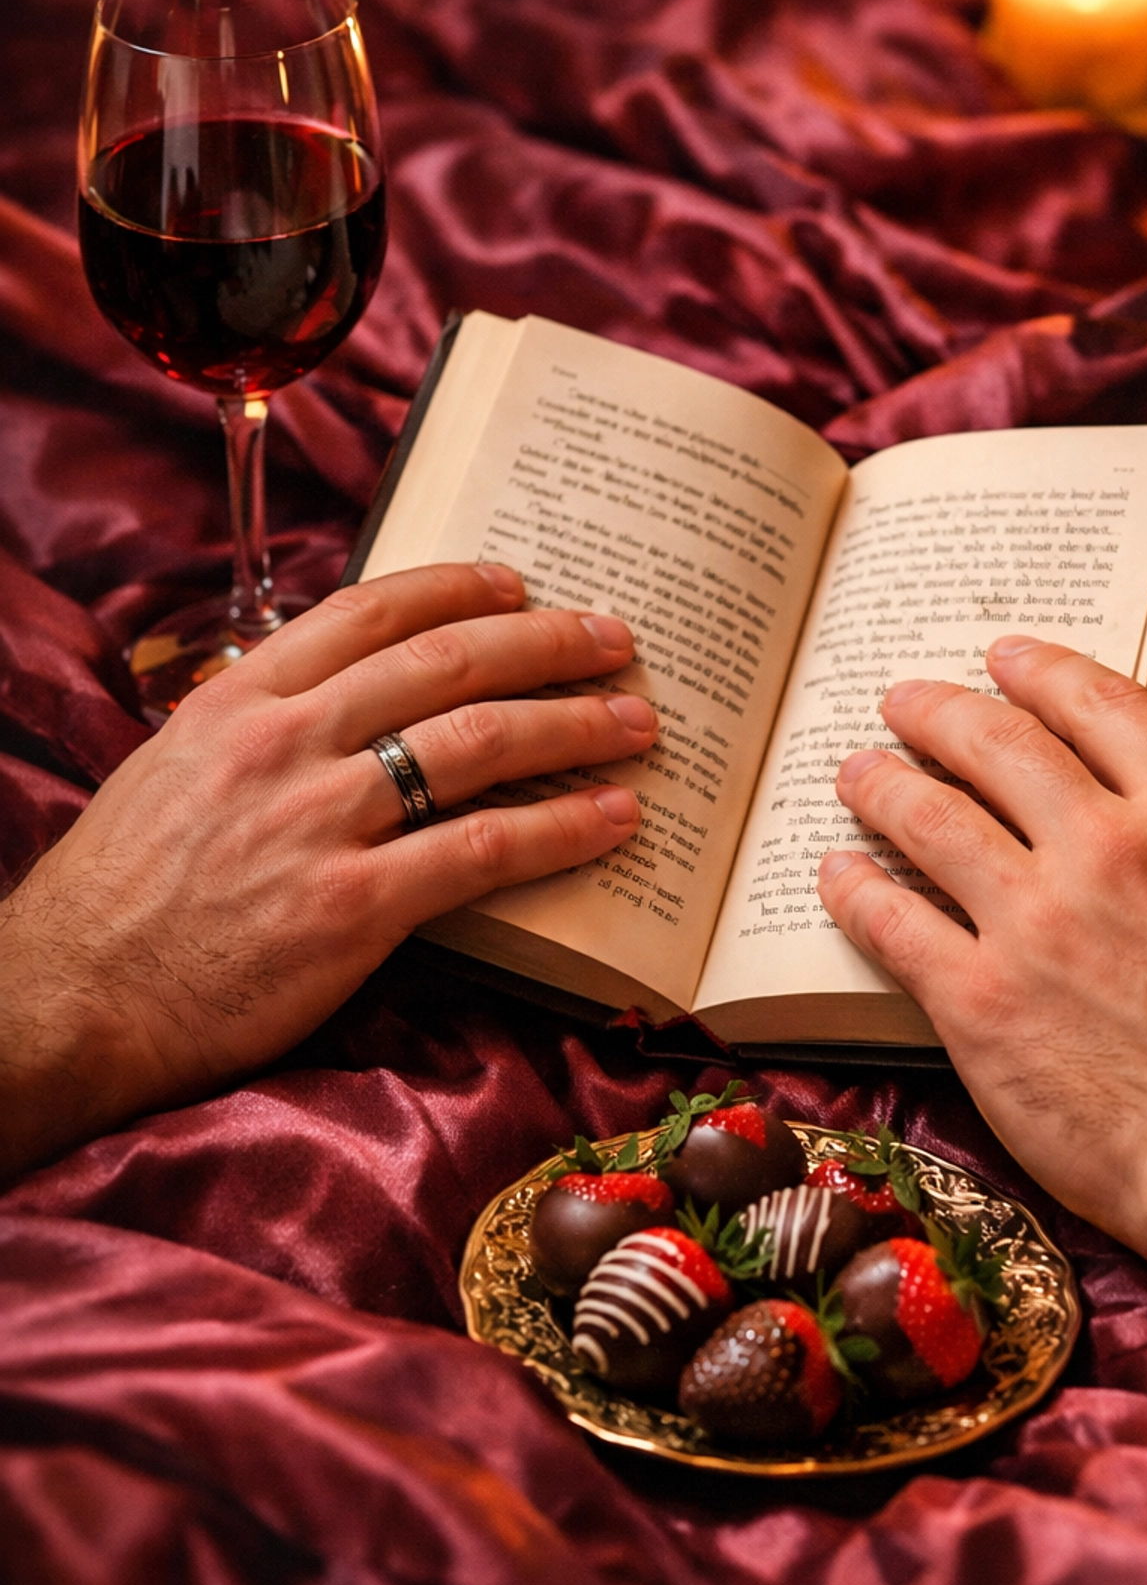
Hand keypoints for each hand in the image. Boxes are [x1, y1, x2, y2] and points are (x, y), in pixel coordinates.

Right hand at [0, 562, 653, 1177]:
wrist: (70, 1001)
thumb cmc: (118, 900)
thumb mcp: (173, 775)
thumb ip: (256, 735)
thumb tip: (343, 715)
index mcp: (238, 701)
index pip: (365, 612)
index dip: (454, 589)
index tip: (514, 584)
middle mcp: (285, 742)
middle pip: (445, 662)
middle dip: (545, 643)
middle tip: (613, 639)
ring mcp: (321, 821)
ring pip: (479, 741)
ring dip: (574, 725)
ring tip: (638, 723)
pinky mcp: (352, 907)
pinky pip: (483, 850)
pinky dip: (561, 828)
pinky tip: (613, 819)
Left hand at [816, 642, 1146, 1539]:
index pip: (1098, 703)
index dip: (1040, 670)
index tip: (1004, 656)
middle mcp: (1106, 847)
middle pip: (995, 744)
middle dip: (939, 711)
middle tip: (903, 701)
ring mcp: (1034, 922)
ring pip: (928, 819)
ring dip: (881, 784)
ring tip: (854, 772)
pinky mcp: (980, 1001)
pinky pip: (892, 924)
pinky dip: (855, 890)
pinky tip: (833, 875)